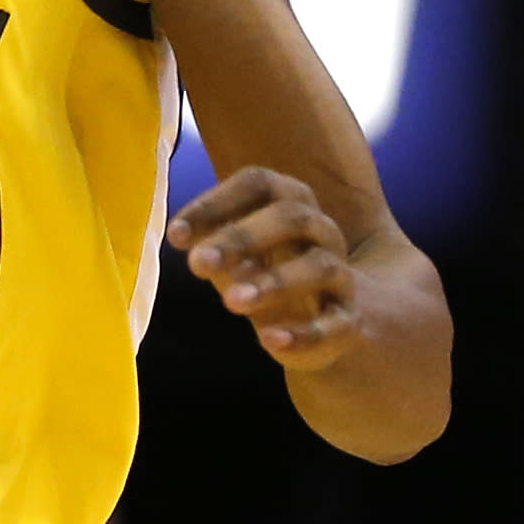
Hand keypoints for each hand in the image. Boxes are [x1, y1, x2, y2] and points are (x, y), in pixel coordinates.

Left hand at [166, 167, 363, 370]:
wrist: (316, 321)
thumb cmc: (260, 272)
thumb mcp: (230, 256)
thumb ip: (209, 243)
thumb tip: (179, 235)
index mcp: (288, 202)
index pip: (258, 183)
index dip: (215, 203)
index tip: (175, 235)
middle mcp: (320, 230)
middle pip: (291, 216)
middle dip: (241, 238)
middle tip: (196, 264)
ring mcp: (340, 274)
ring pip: (319, 266)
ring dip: (274, 282)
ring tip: (231, 302)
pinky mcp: (349, 320)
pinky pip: (337, 323)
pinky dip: (305, 333)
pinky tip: (270, 340)